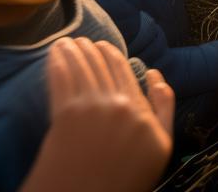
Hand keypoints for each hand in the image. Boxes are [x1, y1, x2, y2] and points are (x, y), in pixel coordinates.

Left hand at [21, 38, 172, 191]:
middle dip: (90, 48)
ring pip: (82, 68)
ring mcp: (92, 110)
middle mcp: (120, 107)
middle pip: (103, 66)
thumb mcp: (160, 148)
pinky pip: (62, 80)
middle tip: (80, 40)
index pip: (125, 72)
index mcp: (143, 113)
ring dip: (72, 50)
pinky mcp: (66, 117)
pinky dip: (57, 62)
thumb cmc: (122, 179)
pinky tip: (53, 54)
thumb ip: (164, 110)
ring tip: (65, 42)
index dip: (110, 55)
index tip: (101, 45)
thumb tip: (156, 76)